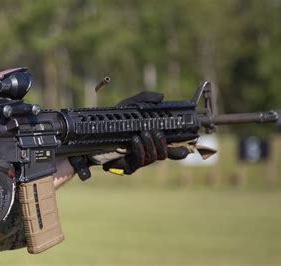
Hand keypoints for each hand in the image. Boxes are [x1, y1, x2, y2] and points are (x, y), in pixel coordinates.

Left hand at [69, 91, 188, 178]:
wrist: (94, 132)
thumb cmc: (113, 120)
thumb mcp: (129, 107)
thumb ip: (144, 100)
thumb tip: (161, 97)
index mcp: (150, 141)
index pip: (170, 148)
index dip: (180, 148)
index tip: (186, 142)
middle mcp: (146, 152)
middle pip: (164, 154)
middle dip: (162, 142)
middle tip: (155, 131)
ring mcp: (138, 160)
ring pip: (153, 158)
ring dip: (151, 144)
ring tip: (144, 133)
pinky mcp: (128, 166)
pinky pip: (139, 161)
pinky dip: (139, 149)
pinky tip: (135, 140)